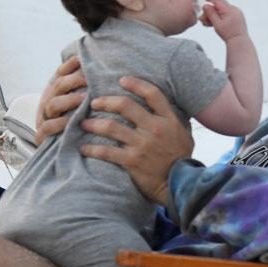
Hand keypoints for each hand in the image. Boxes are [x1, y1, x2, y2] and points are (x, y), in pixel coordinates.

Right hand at [35, 54, 86, 144]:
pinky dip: (60, 123)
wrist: (59, 151)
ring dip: (70, 100)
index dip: (70, 65)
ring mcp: (44, 118)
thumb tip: (101, 72)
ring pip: (53, 104)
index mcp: (55, 92)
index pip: (60, 73)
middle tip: (89, 78)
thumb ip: (85, 90)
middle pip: (58, 86)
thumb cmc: (73, 124)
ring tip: (85, 98)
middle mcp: (48, 101)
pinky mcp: (42, 135)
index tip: (82, 60)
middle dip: (74, 80)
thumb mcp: (78, 105)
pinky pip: (48, 127)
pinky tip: (73, 120)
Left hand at [80, 76, 193, 204]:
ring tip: (84, 124)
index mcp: (168, 120)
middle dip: (105, 101)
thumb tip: (161, 107)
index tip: (122, 80)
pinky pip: (106, 152)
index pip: (152, 94)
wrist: (181, 186)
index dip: (135, 84)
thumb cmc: (182, 159)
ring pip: (111, 127)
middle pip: (125, 105)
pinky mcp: (132, 161)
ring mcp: (142, 145)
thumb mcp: (184, 134)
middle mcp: (155, 129)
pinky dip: (92, 149)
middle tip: (94, 103)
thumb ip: (171, 120)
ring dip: (93, 124)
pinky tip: (83, 148)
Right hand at [201, 0, 247, 41]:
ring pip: (223, 10)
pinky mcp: (238, 16)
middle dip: (211, 10)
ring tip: (209, 23)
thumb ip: (211, 14)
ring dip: (215, 14)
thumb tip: (205, 5)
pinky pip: (228, 13)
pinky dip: (221, 16)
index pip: (219, 0)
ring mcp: (237, 12)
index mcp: (230, 10)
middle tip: (204, 17)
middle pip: (220, 6)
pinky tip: (216, 23)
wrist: (239, 41)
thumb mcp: (217, 24)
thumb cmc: (228, 34)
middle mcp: (235, 9)